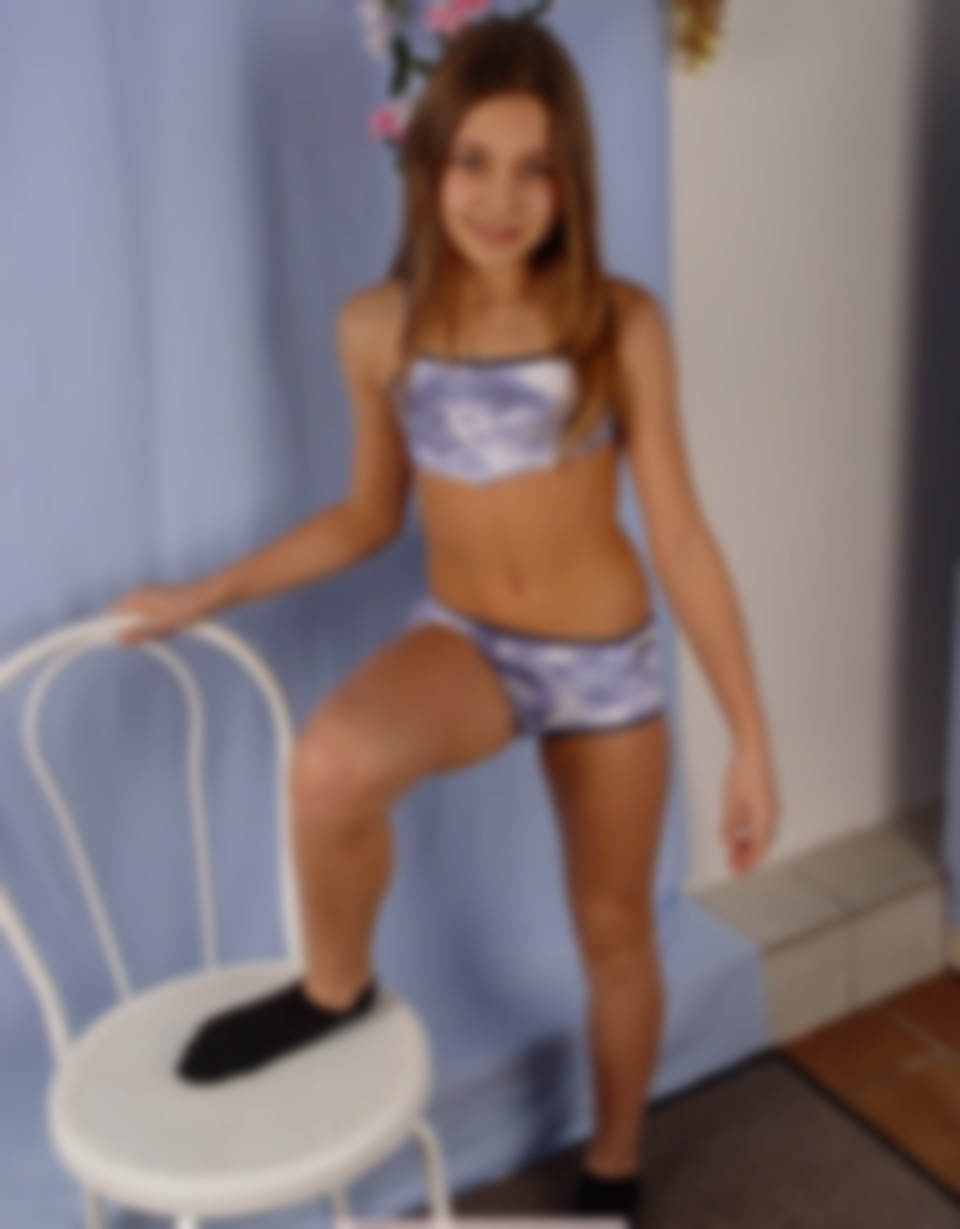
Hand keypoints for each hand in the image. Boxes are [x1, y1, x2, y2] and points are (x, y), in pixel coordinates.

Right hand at [106, 581, 216, 646]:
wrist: (213, 597)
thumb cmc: (188, 607)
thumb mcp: (162, 625)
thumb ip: (140, 633)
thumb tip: (120, 639)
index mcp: (137, 597)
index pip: (112, 613)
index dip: (114, 629)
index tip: (124, 641)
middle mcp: (142, 596)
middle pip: (127, 621)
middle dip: (139, 633)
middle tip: (157, 635)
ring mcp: (153, 600)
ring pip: (144, 624)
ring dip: (154, 632)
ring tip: (171, 630)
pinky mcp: (165, 605)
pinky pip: (157, 623)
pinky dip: (164, 629)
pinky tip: (177, 628)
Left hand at [720, 738, 780, 874]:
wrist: (754, 750)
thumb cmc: (743, 775)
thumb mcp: (731, 802)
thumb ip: (729, 825)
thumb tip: (726, 844)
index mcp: (765, 820)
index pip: (757, 851)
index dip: (746, 864)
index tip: (734, 873)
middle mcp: (772, 817)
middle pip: (761, 845)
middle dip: (746, 857)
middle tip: (730, 865)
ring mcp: (771, 809)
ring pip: (760, 834)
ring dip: (747, 844)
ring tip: (732, 851)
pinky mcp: (767, 801)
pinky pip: (759, 823)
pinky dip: (749, 831)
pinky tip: (736, 831)